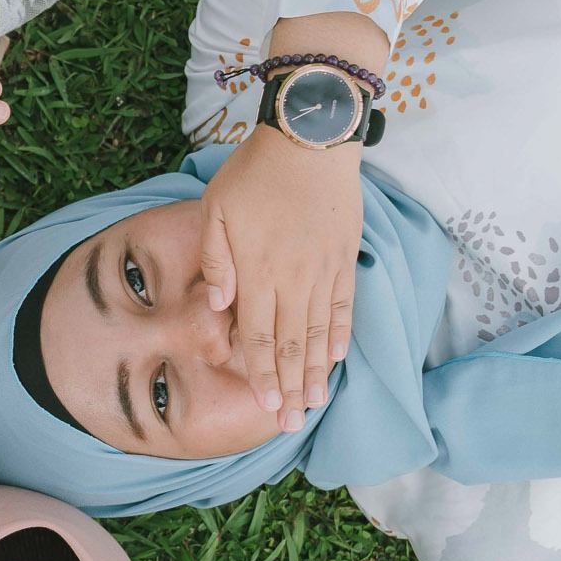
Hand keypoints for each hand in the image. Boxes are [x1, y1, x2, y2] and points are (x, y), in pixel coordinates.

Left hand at [199, 127, 363, 433]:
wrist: (310, 136)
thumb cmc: (254, 171)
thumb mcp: (215, 209)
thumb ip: (216, 262)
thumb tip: (219, 308)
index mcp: (259, 271)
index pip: (260, 337)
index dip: (263, 375)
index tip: (265, 407)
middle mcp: (294, 277)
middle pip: (292, 345)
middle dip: (290, 388)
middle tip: (291, 423)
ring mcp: (323, 268)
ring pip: (320, 331)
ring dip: (317, 371)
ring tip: (315, 402)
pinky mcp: (344, 255)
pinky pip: (344, 304)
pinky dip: (341, 333)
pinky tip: (337, 358)